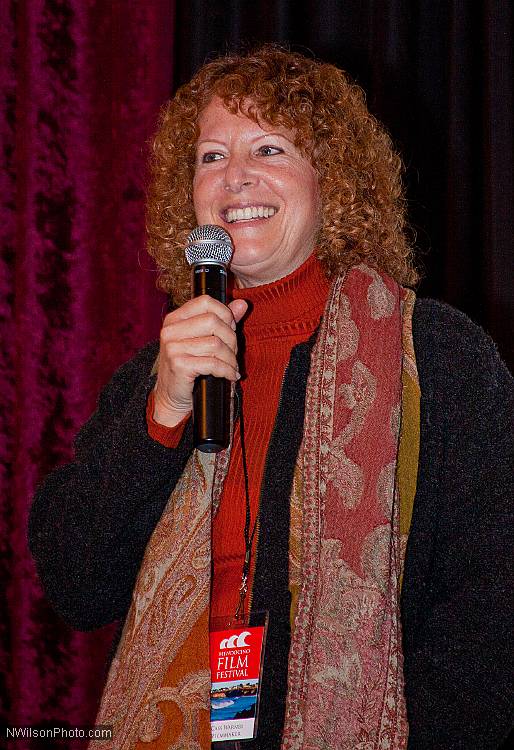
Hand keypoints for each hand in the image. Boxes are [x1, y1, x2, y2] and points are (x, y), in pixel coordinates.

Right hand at [152, 295, 247, 426]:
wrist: (171, 396)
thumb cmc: (189, 366)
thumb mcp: (203, 340)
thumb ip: (223, 320)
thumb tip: (242, 304)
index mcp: (175, 318)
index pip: (205, 302)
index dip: (224, 314)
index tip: (230, 329)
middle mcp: (170, 330)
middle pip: (213, 322)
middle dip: (230, 338)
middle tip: (233, 352)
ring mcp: (172, 347)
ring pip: (216, 344)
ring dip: (230, 358)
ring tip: (231, 366)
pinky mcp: (179, 365)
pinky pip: (213, 363)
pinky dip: (227, 370)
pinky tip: (230, 375)